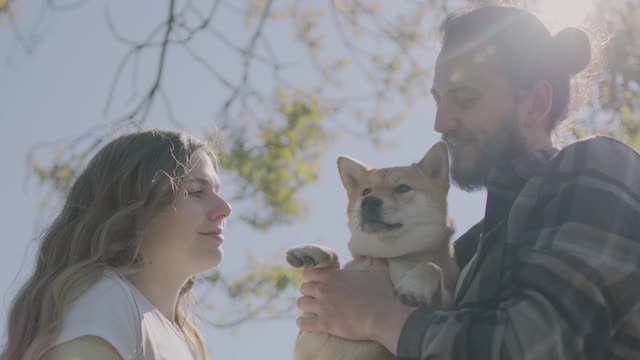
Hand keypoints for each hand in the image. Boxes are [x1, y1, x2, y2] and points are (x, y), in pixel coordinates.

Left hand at [296, 258, 412, 348]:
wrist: (381, 317)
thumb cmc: (381, 294)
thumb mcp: (379, 272)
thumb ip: (375, 260)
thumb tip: (376, 254)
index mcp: (332, 276)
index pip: (308, 272)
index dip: (311, 277)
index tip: (316, 282)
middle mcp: (323, 290)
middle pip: (303, 288)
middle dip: (309, 292)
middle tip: (316, 297)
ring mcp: (322, 307)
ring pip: (301, 304)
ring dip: (306, 306)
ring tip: (311, 309)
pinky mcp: (324, 324)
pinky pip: (303, 323)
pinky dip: (303, 324)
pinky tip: (307, 324)